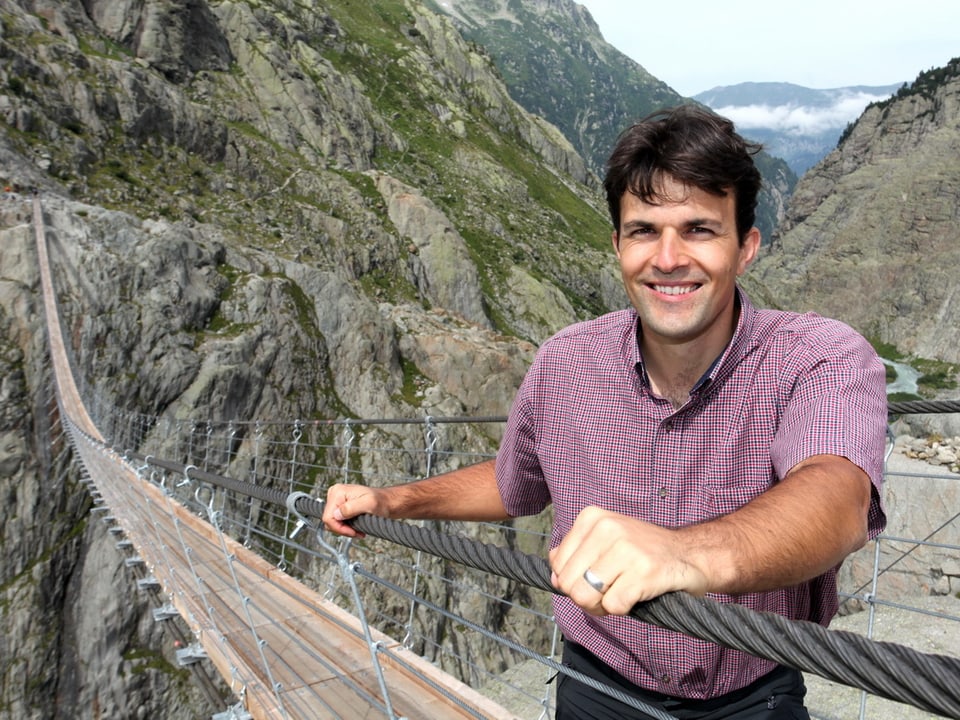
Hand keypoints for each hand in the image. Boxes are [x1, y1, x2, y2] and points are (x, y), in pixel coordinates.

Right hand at [321, 483, 387, 537]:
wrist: (388, 502)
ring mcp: (337, 501)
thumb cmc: (381, 501)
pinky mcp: (341, 507)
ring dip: (346, 530)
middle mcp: (335, 495)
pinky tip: (357, 528)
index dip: (339, 528)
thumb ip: (351, 508)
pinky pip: (338, 522)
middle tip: (357, 532)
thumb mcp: (368, 504)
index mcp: (338, 492)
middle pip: (330, 521)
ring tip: (358, 530)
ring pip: (334, 523)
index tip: (352, 532)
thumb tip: (337, 514)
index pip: (328, 517)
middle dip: (343, 530)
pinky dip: (347, 528)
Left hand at [548, 506, 708, 615]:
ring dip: (602, 606)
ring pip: (586, 596)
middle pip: (569, 583)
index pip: (558, 565)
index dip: (573, 582)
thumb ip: (575, 556)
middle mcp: (607, 528)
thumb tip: (554, 577)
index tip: (594, 579)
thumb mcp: (604, 542)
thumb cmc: (643, 552)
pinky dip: (622, 609)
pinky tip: (637, 596)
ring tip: (620, 595)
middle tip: (608, 593)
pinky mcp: (644, 571)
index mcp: (592, 518)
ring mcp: (626, 548)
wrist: (690, 553)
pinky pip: (613, 606)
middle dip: (585, 598)